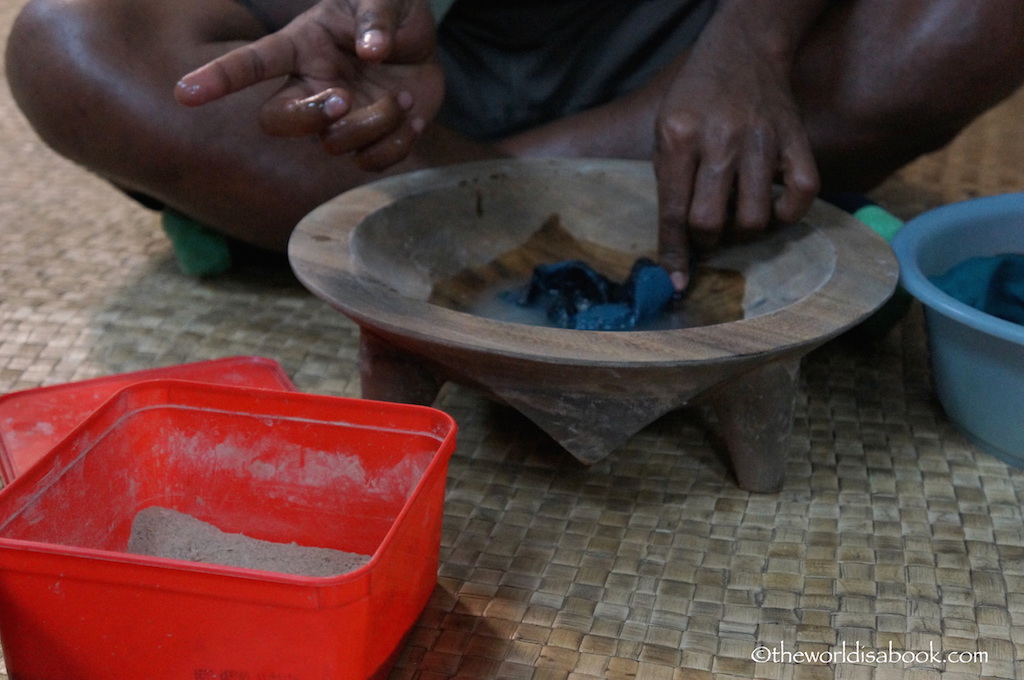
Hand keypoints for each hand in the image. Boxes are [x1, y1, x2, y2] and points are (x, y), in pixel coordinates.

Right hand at [174, 0, 442, 170]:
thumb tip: (371, 50)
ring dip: (375, 123)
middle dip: (308, 117)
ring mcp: (336, 119)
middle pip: (278, 121)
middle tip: (343, 98)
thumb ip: (376, 18)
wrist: (421, 41)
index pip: (252, 62)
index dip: (219, 78)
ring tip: (401, 96)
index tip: (186, 93)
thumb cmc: (390, 11)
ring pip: (334, 145)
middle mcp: (310, 86)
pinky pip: (372, 162)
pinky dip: (398, 143)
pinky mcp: (367, 140)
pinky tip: (412, 115)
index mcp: (301, 46)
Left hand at [655, 21, 819, 291]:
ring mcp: (762, 139)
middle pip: (711, 221)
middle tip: (708, 235)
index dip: (674, 254)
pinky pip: (801, 196)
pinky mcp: (796, 139)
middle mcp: (719, 139)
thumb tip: (675, 244)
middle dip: (706, 242)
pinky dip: (787, 214)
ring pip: (754, 217)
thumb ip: (669, 181)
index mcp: (678, 137)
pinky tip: (773, 208)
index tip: (677, 282)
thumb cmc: (696, 98)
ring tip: (736, 219)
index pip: (674, 212)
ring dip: (743, 233)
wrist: (743, 50)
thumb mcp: (664, 129)